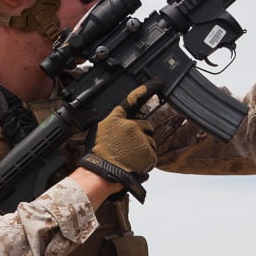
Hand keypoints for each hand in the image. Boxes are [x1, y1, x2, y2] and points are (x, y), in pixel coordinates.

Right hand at [79, 86, 156, 201]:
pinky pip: (152, 155)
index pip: (132, 100)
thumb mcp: (99, 131)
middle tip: (130, 148)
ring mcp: (140, 139)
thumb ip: (112, 123)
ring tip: (130, 158)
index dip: (146, 89)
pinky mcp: (148, 152)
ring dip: (144, 149)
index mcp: (117, 119)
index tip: (157, 82)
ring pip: (150, 142)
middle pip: (146, 126)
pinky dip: (146, 161)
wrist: (101, 174)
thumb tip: (121, 122)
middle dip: (142, 135)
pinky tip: (135, 164)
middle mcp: (130, 126)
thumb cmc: (98, 155)